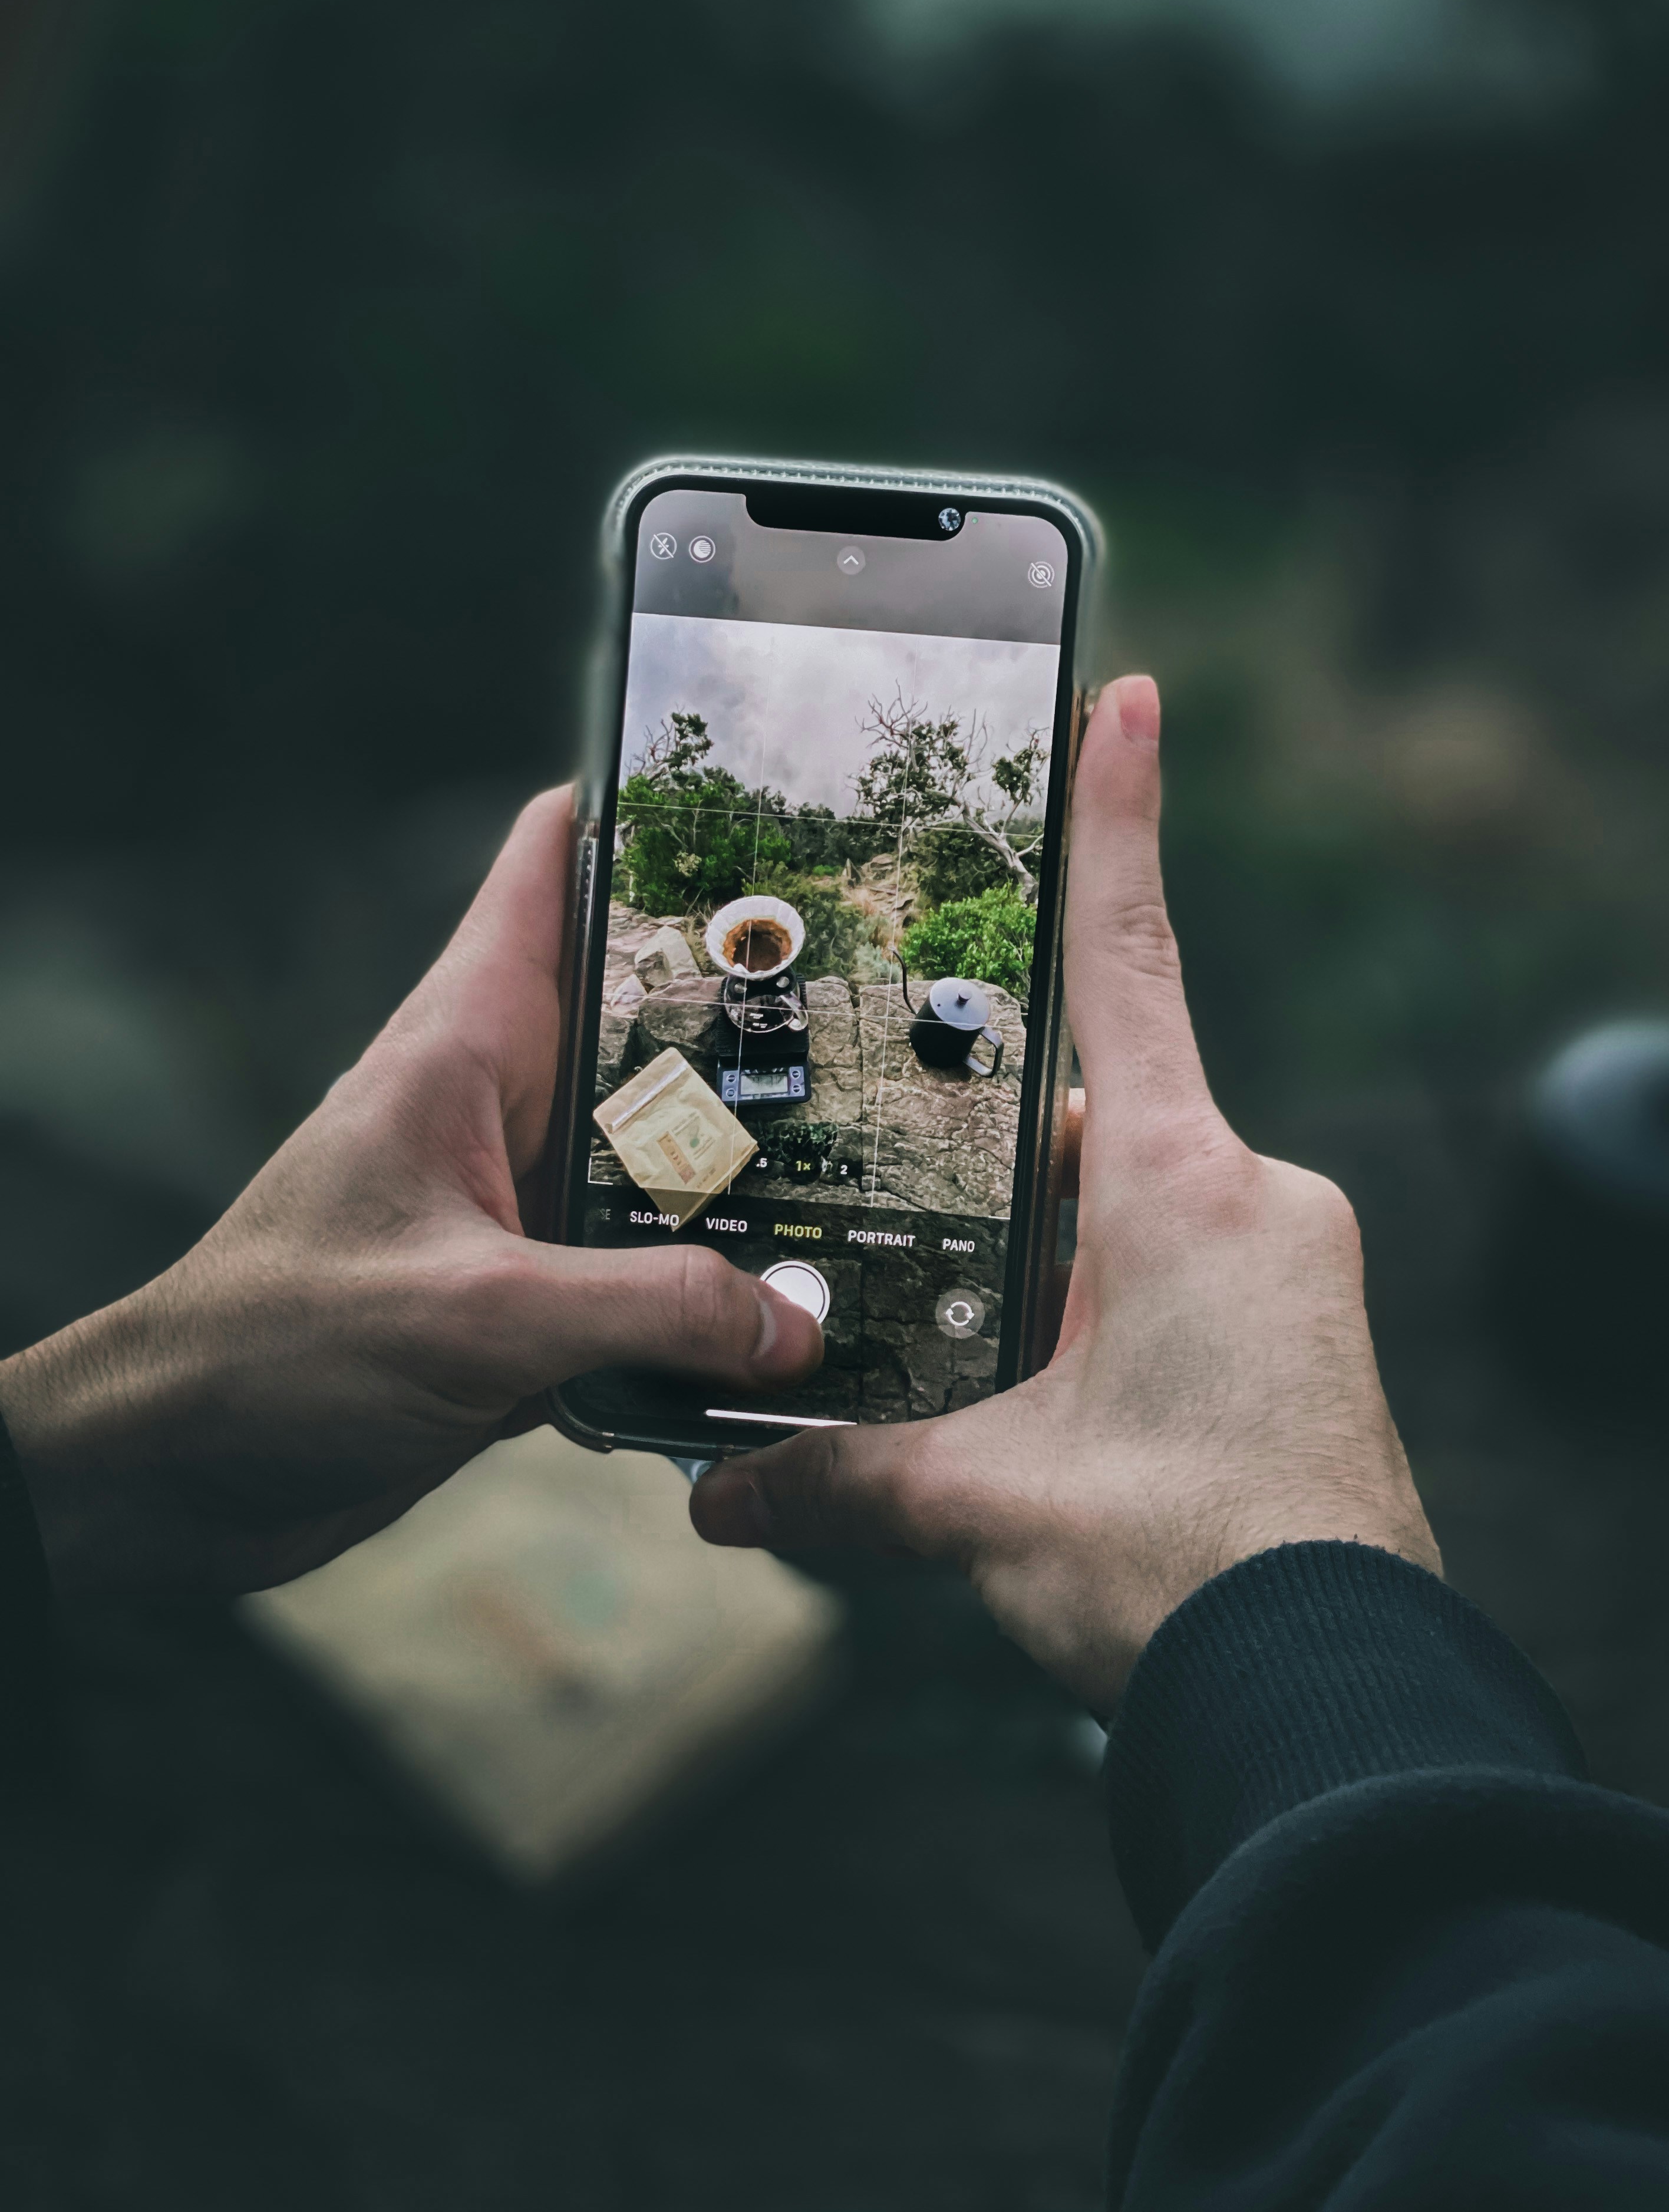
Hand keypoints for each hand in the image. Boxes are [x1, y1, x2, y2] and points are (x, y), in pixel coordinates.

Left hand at [0, 790, 821, 1594]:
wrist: (187, 1473)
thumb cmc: (279, 1349)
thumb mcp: (481, 1315)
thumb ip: (647, 1309)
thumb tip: (793, 1319)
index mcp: (462, 1048)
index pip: (546, 876)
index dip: (637, 818)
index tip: (753, 799)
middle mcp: (497, 1105)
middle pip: (640, 1018)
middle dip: (747, 1007)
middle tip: (877, 993)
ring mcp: (516, 1200)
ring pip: (658, 1152)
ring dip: (742, 1169)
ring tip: (876, 1155)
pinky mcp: (529, 1294)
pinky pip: (643, 1266)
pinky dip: (706, 1285)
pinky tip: (786, 1308)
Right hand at [691, 678, 1438, 1715]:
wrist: (1329, 1693)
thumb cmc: (1186, 1567)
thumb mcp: (990, 1506)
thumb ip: (844, 1482)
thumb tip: (714, 1501)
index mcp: (1183, 1187)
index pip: (1131, 964)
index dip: (1119, 823)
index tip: (1128, 694)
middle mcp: (1253, 1201)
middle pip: (1098, 1117)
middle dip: (999, 1148)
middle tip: (897, 1167)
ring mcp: (1288, 1271)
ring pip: (1130, 1210)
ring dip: (1043, 1251)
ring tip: (953, 1324)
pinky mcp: (1298, 1339)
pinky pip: (1179, 1275)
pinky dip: (1099, 1306)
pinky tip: (1036, 1390)